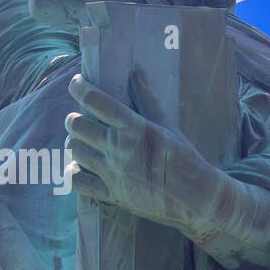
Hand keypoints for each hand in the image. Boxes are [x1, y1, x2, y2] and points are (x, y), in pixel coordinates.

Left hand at [64, 69, 236, 243]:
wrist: (196, 198)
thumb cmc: (183, 157)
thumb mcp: (167, 125)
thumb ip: (147, 99)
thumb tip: (136, 72)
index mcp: (133, 127)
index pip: (95, 101)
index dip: (80, 88)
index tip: (76, 84)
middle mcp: (118, 148)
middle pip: (77, 125)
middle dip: (74, 119)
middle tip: (80, 119)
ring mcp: (112, 172)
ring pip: (74, 150)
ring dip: (74, 143)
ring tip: (81, 141)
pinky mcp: (111, 194)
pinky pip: (78, 183)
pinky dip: (72, 174)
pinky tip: (77, 167)